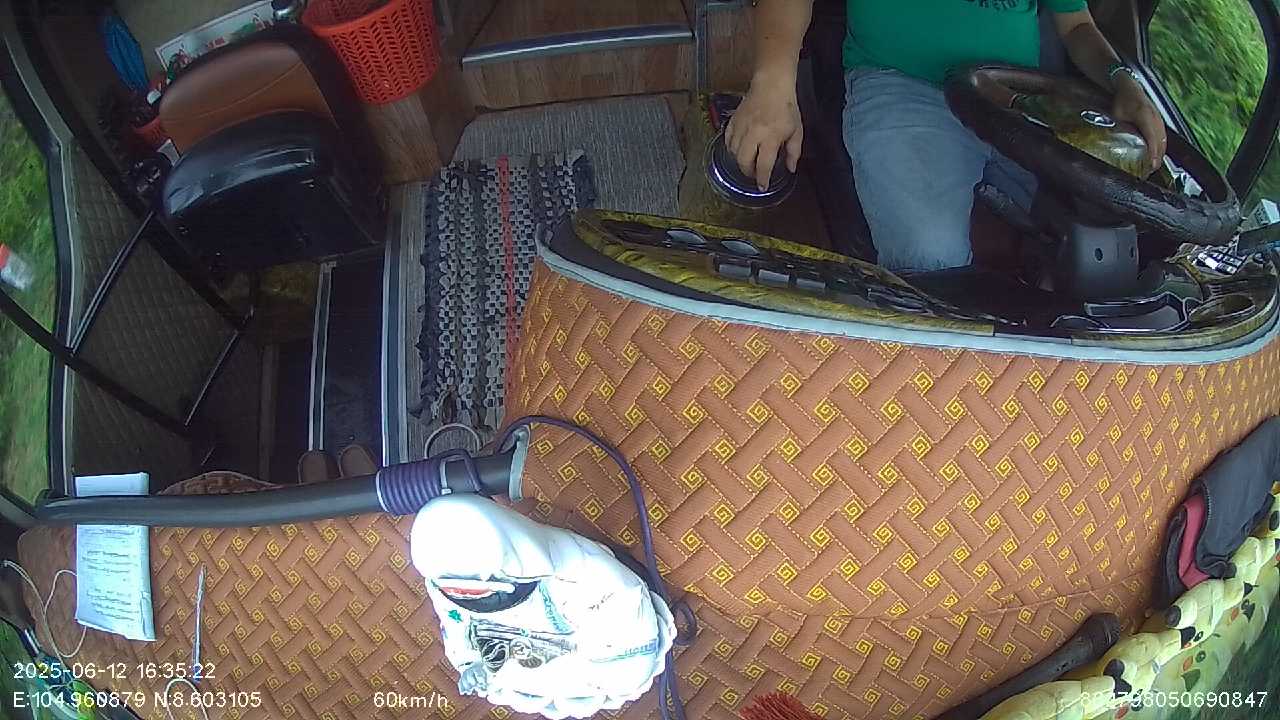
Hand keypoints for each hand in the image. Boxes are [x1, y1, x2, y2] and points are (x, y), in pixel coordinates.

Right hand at [725, 74, 802, 190]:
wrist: (772, 84)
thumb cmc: (787, 108)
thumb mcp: (797, 130)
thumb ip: (794, 151)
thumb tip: (790, 168)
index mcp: (771, 137)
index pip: (764, 164)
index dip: (763, 178)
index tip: (762, 187)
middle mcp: (754, 134)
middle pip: (744, 161)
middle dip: (748, 172)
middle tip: (754, 174)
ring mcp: (741, 127)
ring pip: (734, 152)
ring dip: (740, 161)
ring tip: (747, 162)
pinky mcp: (734, 120)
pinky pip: (727, 140)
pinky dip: (731, 148)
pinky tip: (737, 150)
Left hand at [1112, 75, 1167, 171]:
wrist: (1130, 87)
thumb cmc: (1122, 100)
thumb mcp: (1117, 115)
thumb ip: (1118, 128)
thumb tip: (1114, 144)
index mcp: (1145, 117)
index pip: (1151, 139)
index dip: (1152, 154)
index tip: (1151, 165)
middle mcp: (1156, 119)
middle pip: (1161, 142)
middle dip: (1157, 158)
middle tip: (1150, 171)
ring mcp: (1159, 119)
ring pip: (1164, 140)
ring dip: (1160, 153)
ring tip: (1154, 166)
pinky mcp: (1159, 120)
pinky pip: (1163, 135)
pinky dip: (1161, 146)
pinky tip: (1157, 154)